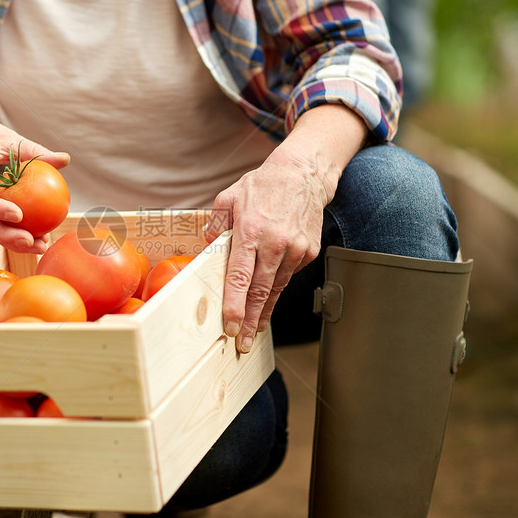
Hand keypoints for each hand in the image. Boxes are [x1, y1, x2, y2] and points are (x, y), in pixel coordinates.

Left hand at [205, 105, 366, 352]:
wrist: (303, 174)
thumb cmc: (262, 186)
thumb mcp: (228, 198)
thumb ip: (215, 225)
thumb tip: (208, 248)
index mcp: (250, 232)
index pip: (240, 277)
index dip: (234, 305)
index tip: (229, 325)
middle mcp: (274, 244)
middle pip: (259, 291)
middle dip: (248, 320)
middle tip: (240, 342)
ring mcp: (295, 250)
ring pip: (275, 288)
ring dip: (263, 312)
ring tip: (252, 331)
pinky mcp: (308, 252)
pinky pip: (287, 276)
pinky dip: (276, 289)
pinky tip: (266, 301)